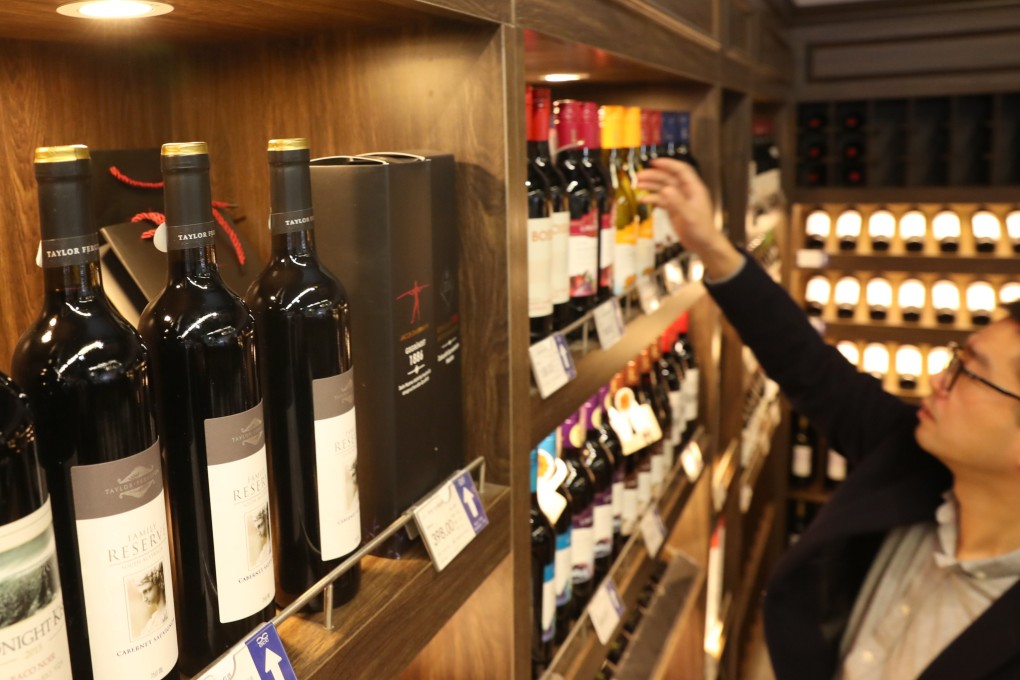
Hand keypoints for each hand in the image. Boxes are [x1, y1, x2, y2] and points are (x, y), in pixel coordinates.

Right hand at [636, 158, 742, 280]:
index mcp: (694, 189)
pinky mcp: (674, 210)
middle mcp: (686, 192)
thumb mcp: (689, 216)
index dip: (668, 164)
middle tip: (639, 176)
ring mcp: (679, 201)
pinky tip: (643, 200)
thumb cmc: (701, 231)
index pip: (681, 171)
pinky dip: (652, 199)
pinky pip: (661, 200)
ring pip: (663, 188)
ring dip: (651, 186)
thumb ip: (677, 203)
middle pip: (668, 178)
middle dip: (654, 175)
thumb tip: (665, 190)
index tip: (654, 162)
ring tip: (638, 185)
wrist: (704, 245)